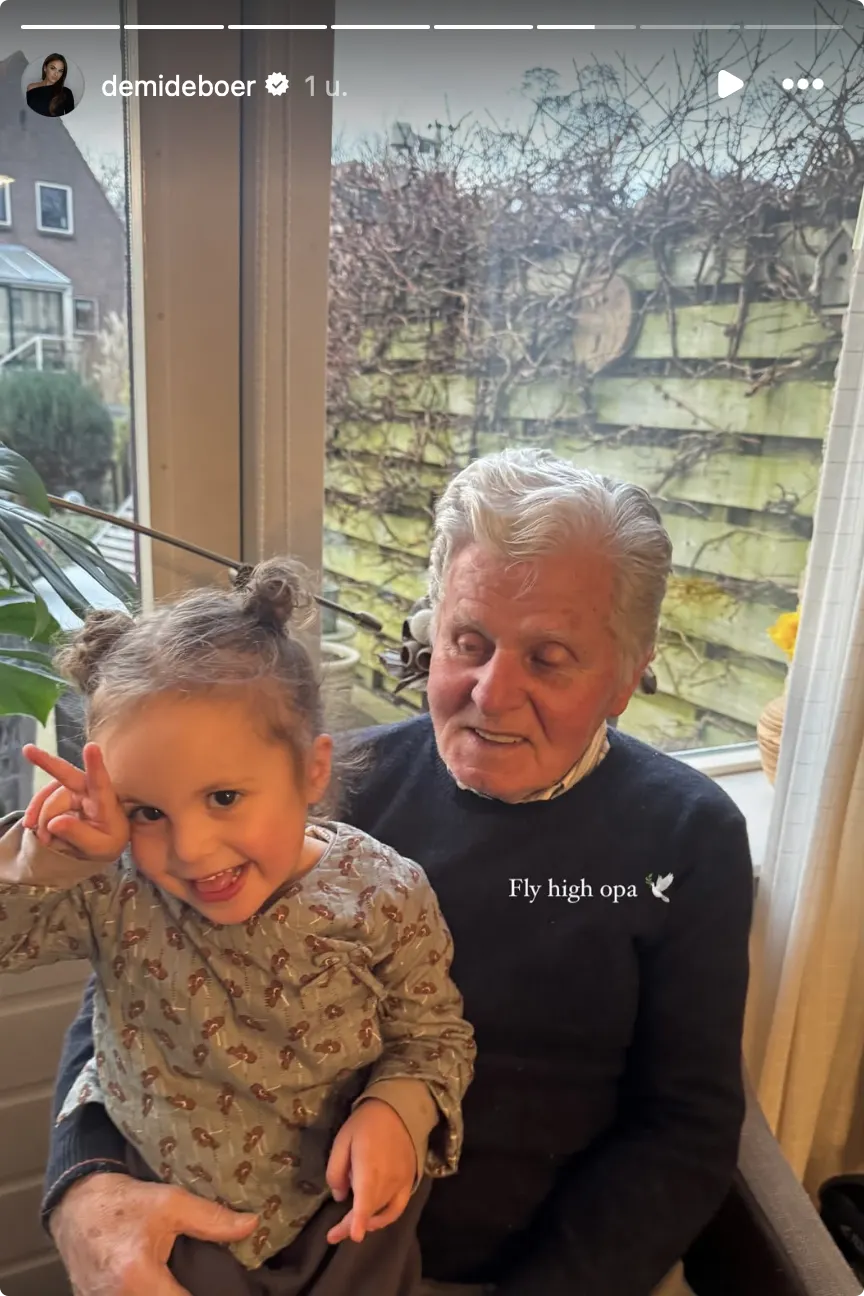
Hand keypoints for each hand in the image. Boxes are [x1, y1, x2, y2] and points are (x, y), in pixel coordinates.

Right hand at [22, 742, 129, 862]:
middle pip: (66, 774)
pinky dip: (35, 814)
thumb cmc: (108, 840)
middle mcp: (88, 790)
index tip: (91, 747)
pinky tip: (33, 827)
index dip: (95, 765)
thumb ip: (79, 836)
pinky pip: (42, 800)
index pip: (100, 782)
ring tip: (44, 838)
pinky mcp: (61, 795)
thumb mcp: (100, 847)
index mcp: (105, 801)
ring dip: (42, 818)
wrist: (103, 841)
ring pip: (49, 798)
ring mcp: (73, 790)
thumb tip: (53, 823)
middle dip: (47, 761)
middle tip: (28, 750)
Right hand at [49, 1172, 257, 1294]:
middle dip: (185, 1293)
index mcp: (136, 1277)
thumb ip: (212, 1219)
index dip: (207, 1295)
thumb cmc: (124, 1203)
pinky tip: (163, 1284)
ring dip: (167, 1294)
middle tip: (203, 1282)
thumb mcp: (171, 1203)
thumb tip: (252, 1224)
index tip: (225, 1289)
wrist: (77, 1205)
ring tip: (182, 1281)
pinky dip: (149, 1294)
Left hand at [325, 1098, 416, 1244]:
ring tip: (349, 1227)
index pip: (365, 1200)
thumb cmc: (365, 1123)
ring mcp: (401, 1183)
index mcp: (369, 1168)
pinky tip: (374, 1221)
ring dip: (366, 1222)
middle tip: (333, 1234)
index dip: (360, 1219)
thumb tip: (340, 1196)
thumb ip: (336, 1171)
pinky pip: (398, 1208)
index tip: (355, 1235)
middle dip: (351, 1224)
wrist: (398, 1110)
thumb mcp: (342, 1140)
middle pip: (369, 1211)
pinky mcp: (409, 1182)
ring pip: (382, 1212)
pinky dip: (386, 1218)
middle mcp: (388, 1179)